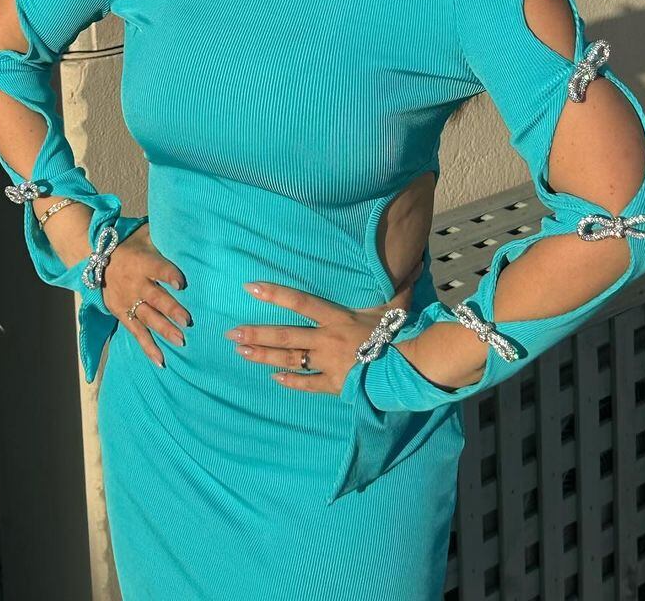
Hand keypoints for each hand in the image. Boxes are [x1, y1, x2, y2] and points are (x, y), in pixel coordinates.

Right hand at [100, 223, 191, 367]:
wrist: (92, 258)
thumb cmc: (127, 245)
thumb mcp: (143, 234)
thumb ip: (163, 233)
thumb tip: (189, 225)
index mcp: (142, 262)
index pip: (158, 268)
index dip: (169, 275)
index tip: (182, 283)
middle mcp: (135, 284)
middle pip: (155, 298)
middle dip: (171, 309)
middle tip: (187, 320)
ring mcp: (128, 301)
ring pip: (148, 318)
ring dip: (164, 330)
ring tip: (181, 341)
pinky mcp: (122, 314)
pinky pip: (137, 333)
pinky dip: (148, 347)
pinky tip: (161, 361)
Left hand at [227, 265, 419, 394]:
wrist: (409, 370)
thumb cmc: (400, 335)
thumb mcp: (396, 306)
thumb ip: (399, 284)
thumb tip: (414, 261)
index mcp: (337, 318)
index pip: (299, 301)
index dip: (274, 293)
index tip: (250, 287)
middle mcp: (326, 339)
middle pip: (285, 335)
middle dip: (256, 333)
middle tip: (231, 333)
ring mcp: (328, 363)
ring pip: (289, 359)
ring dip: (263, 355)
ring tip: (240, 352)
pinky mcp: (334, 385)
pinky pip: (308, 383)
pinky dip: (291, 381)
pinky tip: (273, 378)